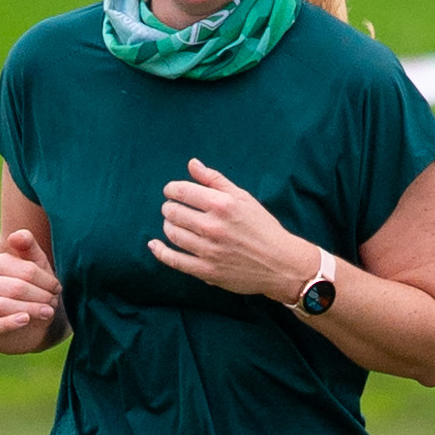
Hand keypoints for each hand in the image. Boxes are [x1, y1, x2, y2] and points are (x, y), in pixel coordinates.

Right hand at [0, 223, 61, 352]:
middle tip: (54, 302)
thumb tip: (16, 236)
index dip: (45, 280)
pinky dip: (9, 322)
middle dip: (39, 296)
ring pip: (3, 305)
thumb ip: (29, 247)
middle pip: (15, 288)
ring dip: (30, 309)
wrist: (31, 325)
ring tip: (47, 312)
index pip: (24, 270)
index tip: (57, 288)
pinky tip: (25, 320)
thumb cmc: (34, 290)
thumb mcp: (37, 267)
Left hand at [150, 159, 308, 300]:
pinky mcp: (206, 271)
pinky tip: (154, 245)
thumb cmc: (263, 228)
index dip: (171, 190)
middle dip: (169, 207)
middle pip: (174, 212)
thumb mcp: (243, 198)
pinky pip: (174, 260)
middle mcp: (213, 227)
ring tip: (173, 223)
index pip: (182, 191)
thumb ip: (215, 180)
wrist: (280, 263)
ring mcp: (208, 251)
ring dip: (168, 225)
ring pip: (172, 234)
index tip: (171, 192)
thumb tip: (192, 164)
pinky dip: (160, 251)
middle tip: (172, 208)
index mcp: (222, 205)